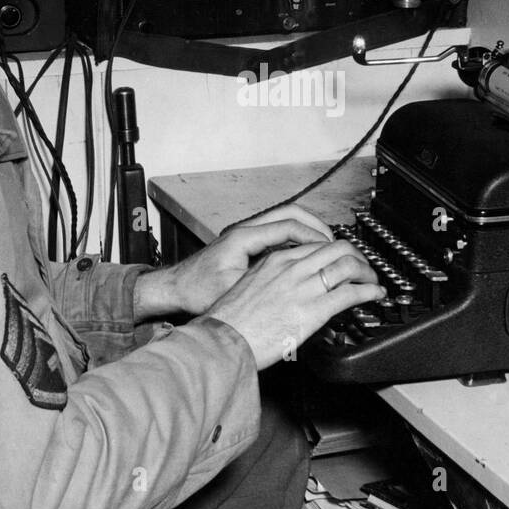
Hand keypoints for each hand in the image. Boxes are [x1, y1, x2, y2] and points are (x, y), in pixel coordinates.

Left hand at [135, 204, 335, 317]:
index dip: (313, 236)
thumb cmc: (195, 291)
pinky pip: (278, 231)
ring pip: (284, 219)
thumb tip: (288, 295)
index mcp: (243, 237)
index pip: (288, 225)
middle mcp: (245, 230)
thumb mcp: (231, 292)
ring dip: (307, 229)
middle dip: (316, 225)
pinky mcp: (246, 243)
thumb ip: (259, 289)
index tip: (330, 248)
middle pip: (290, 213)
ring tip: (325, 246)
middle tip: (335, 242)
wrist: (174, 288)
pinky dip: (295, 238)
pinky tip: (305, 255)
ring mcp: (246, 234)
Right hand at [207, 239, 383, 369]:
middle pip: (337, 248)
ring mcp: (303, 288)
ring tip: (373, 281)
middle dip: (357, 256)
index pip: (316, 244)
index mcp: (275, 260)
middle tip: (364, 267)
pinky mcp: (313, 310)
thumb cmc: (231, 321)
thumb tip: (287, 289)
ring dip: (367, 272)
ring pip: (348, 265)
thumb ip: (272, 281)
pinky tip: (374, 295)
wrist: (223, 340)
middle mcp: (291, 268)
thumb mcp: (250, 288)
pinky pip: (350, 293)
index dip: (336, 251)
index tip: (343, 259)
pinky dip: (368, 291)